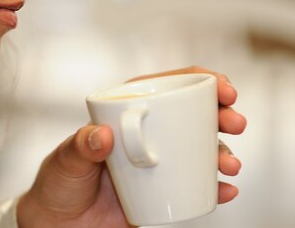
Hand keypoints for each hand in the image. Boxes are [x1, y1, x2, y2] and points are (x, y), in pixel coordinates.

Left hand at [16, 66, 246, 227]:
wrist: (60, 224)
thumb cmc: (59, 182)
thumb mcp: (66, 160)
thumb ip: (80, 147)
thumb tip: (103, 136)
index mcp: (126, 112)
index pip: (166, 86)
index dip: (198, 81)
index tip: (220, 87)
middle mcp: (148, 133)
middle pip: (192, 114)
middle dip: (221, 113)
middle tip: (235, 122)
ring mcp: (159, 160)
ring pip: (201, 147)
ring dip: (224, 151)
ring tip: (230, 164)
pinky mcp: (164, 189)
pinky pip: (197, 183)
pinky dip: (216, 186)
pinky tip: (226, 188)